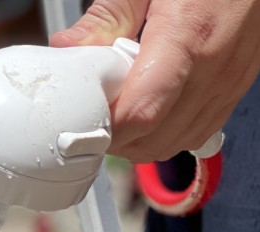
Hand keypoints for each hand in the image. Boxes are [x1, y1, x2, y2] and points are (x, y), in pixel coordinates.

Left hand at [50, 0, 259, 162]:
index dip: (107, 130)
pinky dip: (167, 136)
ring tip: (119, 119)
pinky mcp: (236, 88)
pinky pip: (197, 133)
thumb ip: (105, 18)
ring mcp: (229, 81)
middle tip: (94, 123)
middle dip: (117, 141)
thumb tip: (66, 47)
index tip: (83, 127)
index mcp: (186, 36)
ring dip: (140, 144)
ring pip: (175, 143)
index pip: (141, 112)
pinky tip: (149, 116)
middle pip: (154, 137)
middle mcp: (213, 66)